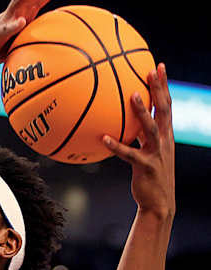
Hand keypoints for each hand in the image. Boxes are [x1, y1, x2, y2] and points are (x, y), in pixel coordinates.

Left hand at [103, 64, 175, 220]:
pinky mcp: (146, 167)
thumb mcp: (148, 153)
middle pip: (164, 109)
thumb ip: (138, 137)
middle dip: (160, 89)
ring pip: (150, 127)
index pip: (167, 105)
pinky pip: (129, 154)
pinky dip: (116, 146)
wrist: (159, 203)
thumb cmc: (150, 176)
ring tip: (132, 95)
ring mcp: (157, 153)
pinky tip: (103, 138)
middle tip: (152, 70)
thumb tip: (120, 122)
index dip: (164, 86)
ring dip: (142, 111)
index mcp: (165, 136)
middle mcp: (164, 141)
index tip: (159, 66)